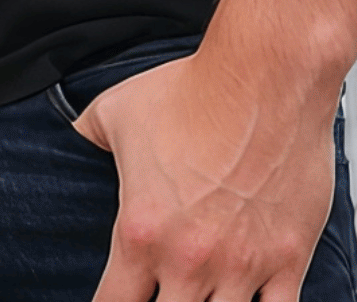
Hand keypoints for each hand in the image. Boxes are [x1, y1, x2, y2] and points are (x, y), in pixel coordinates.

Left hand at [74, 47, 337, 301]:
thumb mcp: (117, 109)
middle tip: (168, 291)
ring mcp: (242, 265)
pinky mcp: (287, 259)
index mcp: (142, 232)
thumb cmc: (192, 90)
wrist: (262, 76)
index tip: (119, 299)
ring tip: (206, 296)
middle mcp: (189, 260)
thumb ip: (87, 134)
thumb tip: (68, 137)